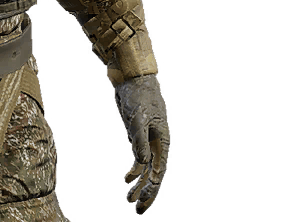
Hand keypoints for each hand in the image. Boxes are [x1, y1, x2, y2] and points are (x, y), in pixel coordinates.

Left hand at [112, 74, 170, 213]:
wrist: (131, 79)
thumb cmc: (138, 96)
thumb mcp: (138, 117)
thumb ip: (140, 140)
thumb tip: (141, 163)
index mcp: (161, 142)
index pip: (158, 172)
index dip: (151, 189)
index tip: (141, 200)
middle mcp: (156, 146)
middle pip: (153, 176)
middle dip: (146, 193)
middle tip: (136, 210)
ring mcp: (146, 142)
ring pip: (145, 170)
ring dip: (138, 186)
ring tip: (128, 200)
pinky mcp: (136, 137)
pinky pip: (137, 159)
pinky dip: (132, 172)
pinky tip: (126, 181)